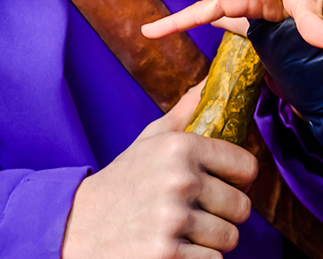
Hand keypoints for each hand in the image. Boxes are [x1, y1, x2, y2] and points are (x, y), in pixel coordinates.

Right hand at [62, 81, 256, 258]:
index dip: (238, 180)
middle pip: (242, 208)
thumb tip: (214, 81)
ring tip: (183, 230)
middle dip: (224, 215)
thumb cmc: (122, 183)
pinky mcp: (166, 255)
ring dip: (210, 241)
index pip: (247, 167)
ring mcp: (173, 219)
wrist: (75, 226)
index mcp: (181, 147)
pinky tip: (175, 248)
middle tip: (198, 213)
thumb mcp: (150, 140)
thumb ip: (187, 111)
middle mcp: (180, 180)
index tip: (222, 186)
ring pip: (229, 238)